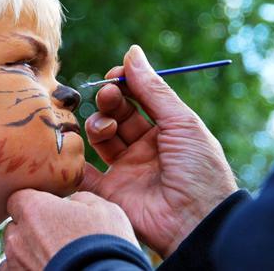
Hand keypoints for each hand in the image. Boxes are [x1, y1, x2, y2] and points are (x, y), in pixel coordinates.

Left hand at [1, 189, 138, 270]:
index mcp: (33, 209)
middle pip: (17, 225)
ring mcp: (16, 262)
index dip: (35, 203)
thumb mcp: (103, 209)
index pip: (20, 198)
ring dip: (30, 251)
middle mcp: (18, 235)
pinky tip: (52, 268)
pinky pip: (17, 270)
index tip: (51, 211)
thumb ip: (80, 198)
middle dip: (32, 228)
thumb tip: (75, 202)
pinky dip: (29, 268)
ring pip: (16, 250)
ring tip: (57, 256)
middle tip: (58, 236)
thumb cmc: (104, 247)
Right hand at [82, 45, 237, 256]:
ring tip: (107, 127)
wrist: (196, 221)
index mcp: (165, 130)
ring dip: (99, 124)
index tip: (116, 74)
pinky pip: (85, 172)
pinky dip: (76, 159)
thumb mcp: (181, 122)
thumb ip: (153, 89)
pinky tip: (76, 143)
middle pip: (117, 115)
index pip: (137, 100)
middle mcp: (143, 148)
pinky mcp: (109, 191)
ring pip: (100, 137)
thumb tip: (132, 52)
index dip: (125, 84)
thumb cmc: (198, 169)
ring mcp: (125, 169)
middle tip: (110, 95)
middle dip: (111, 101)